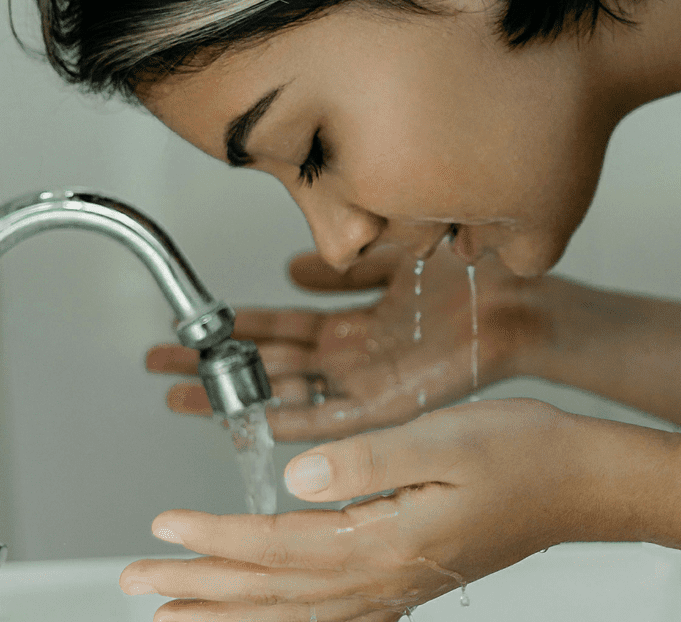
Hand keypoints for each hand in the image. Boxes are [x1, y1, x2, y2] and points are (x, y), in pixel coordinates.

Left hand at [120, 399, 652, 620]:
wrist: (579, 483)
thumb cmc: (522, 454)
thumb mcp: (443, 439)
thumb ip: (366, 461)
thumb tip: (293, 477)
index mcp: (387, 540)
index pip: (279, 546)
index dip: (216, 537)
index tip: (165, 528)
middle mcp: (386, 576)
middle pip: (274, 591)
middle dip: (202, 588)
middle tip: (140, 586)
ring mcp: (398, 585)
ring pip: (296, 611)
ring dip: (233, 610)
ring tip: (181, 613)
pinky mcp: (408, 576)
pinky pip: (329, 613)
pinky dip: (284, 617)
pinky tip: (268, 614)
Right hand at [147, 244, 557, 439]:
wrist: (519, 300)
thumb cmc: (467, 276)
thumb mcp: (390, 257)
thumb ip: (343, 266)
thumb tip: (292, 265)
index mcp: (354, 322)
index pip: (280, 327)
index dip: (235, 328)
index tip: (193, 327)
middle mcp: (353, 355)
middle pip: (271, 363)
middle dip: (216, 365)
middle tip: (161, 365)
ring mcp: (367, 381)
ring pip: (289, 393)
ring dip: (239, 396)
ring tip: (184, 395)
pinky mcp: (391, 403)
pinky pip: (333, 418)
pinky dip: (295, 421)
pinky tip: (255, 422)